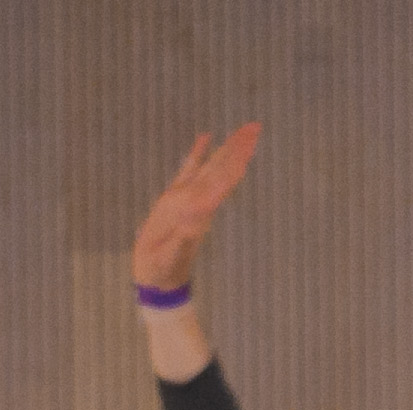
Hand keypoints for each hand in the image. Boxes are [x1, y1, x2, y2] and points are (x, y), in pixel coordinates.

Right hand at [129, 126, 261, 295]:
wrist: (158, 278)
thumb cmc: (164, 269)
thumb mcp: (171, 254)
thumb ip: (183, 237)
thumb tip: (197, 219)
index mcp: (199, 213)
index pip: (221, 184)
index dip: (233, 165)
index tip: (247, 147)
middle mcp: (198, 202)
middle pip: (221, 170)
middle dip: (236, 150)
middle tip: (254, 128)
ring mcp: (188, 198)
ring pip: (210, 167)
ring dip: (224, 148)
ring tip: (239, 130)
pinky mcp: (175, 197)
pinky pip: (188, 169)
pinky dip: (197, 153)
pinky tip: (205, 137)